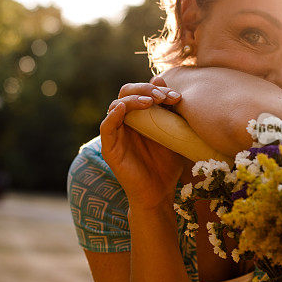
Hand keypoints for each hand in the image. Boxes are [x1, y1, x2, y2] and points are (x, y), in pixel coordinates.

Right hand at [100, 76, 187, 210]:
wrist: (160, 193)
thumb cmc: (167, 164)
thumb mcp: (173, 134)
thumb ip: (172, 113)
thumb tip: (172, 88)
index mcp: (140, 116)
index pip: (142, 90)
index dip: (156, 88)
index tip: (176, 96)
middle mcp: (126, 121)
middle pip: (127, 92)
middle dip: (145, 89)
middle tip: (163, 97)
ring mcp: (116, 134)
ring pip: (116, 105)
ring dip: (133, 99)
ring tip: (150, 101)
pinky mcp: (109, 148)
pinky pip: (106, 127)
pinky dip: (113, 115)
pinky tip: (122, 108)